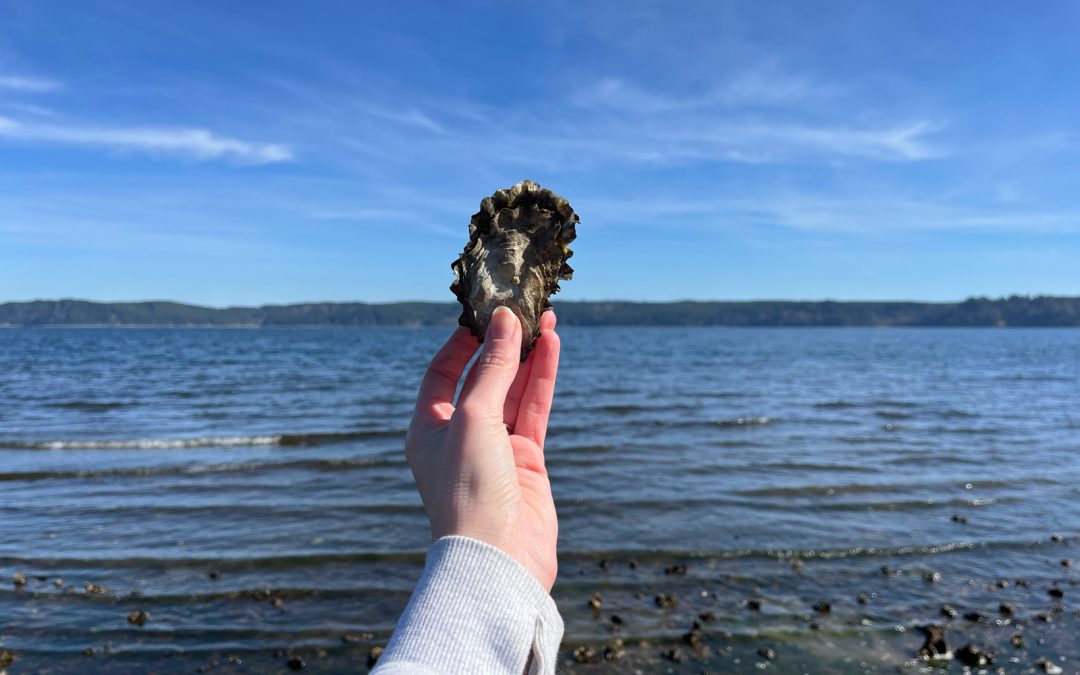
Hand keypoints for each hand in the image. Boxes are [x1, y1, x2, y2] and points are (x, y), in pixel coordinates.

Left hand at [405, 307, 559, 590]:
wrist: (498, 558)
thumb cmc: (468, 490)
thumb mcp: (473, 417)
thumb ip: (493, 367)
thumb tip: (505, 322)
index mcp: (427, 428)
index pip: (442, 373)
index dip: (461, 342)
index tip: (482, 314)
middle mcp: (459, 436)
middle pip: (483, 378)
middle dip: (503, 344)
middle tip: (523, 307)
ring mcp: (495, 449)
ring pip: (514, 391)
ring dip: (529, 356)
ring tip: (546, 317)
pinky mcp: (527, 461)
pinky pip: (534, 410)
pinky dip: (543, 379)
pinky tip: (552, 347)